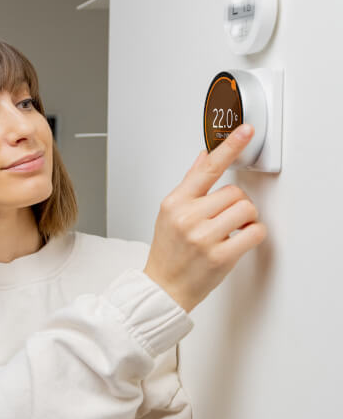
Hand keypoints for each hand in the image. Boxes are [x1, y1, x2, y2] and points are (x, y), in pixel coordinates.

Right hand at [143, 124, 267, 312]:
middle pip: (234, 192)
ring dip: (245, 220)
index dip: (229, 146)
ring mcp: (203, 237)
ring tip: (228, 232)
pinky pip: (255, 233)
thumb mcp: (170, 213)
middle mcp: (187, 217)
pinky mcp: (220, 256)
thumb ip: (190, 185)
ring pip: (246, 210)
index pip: (207, 168)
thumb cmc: (168, 251)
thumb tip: (204, 157)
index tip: (246, 131)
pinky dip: (252, 236)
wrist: (164, 287)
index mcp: (175, 202)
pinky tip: (237, 242)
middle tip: (224, 219)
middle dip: (236, 205)